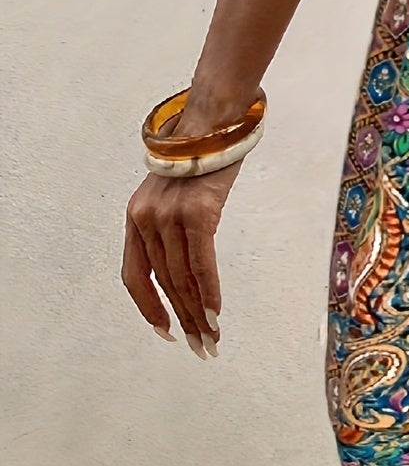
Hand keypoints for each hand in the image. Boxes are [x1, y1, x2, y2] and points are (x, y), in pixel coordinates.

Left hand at [122, 151, 243, 358]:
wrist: (215, 119)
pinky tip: (216, 312)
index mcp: (136, 217)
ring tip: (212, 337)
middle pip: (163, 282)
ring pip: (183, 278)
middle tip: (199, 346)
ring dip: (199, 313)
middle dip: (183, 319)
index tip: (165, 330)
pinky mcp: (199, 213)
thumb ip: (170, 224)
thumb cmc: (199, 155)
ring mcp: (172, 216)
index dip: (148, 307)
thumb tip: (184, 263)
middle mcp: (147, 219)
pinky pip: (202, 263)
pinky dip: (210, 292)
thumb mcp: (172, 192)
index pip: (134, 275)